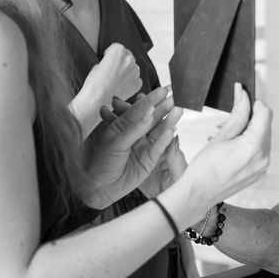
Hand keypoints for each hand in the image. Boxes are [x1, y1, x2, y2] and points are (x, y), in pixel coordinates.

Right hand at [71, 44, 142, 136]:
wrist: (97, 100)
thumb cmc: (94, 82)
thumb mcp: (98, 65)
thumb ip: (110, 60)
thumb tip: (115, 63)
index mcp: (119, 50)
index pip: (118, 47)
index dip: (111, 53)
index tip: (107, 58)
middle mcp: (130, 59)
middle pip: (127, 56)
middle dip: (121, 61)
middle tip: (112, 70)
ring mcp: (136, 71)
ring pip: (132, 68)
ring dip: (126, 71)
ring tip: (115, 80)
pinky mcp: (138, 82)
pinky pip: (135, 79)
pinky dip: (130, 81)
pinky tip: (120, 87)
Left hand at [82, 86, 182, 208]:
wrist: (99, 188)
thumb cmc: (102, 162)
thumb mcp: (116, 141)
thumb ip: (135, 127)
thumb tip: (150, 111)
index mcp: (125, 125)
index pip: (141, 109)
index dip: (153, 99)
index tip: (165, 89)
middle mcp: (136, 134)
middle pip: (153, 119)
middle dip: (164, 108)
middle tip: (177, 97)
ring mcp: (144, 146)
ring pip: (159, 131)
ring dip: (169, 121)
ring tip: (179, 110)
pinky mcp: (150, 159)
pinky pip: (160, 147)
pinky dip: (166, 139)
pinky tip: (173, 130)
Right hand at [174, 84, 271, 217]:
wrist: (198, 194)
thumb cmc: (204, 167)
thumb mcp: (222, 135)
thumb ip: (237, 113)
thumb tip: (244, 94)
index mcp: (254, 146)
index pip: (265, 112)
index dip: (254, 102)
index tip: (242, 98)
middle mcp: (264, 157)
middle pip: (265, 124)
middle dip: (249, 117)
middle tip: (228, 119)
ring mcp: (263, 167)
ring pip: (262, 136)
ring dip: (247, 130)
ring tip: (226, 133)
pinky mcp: (259, 172)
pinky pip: (259, 150)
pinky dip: (248, 143)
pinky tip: (231, 144)